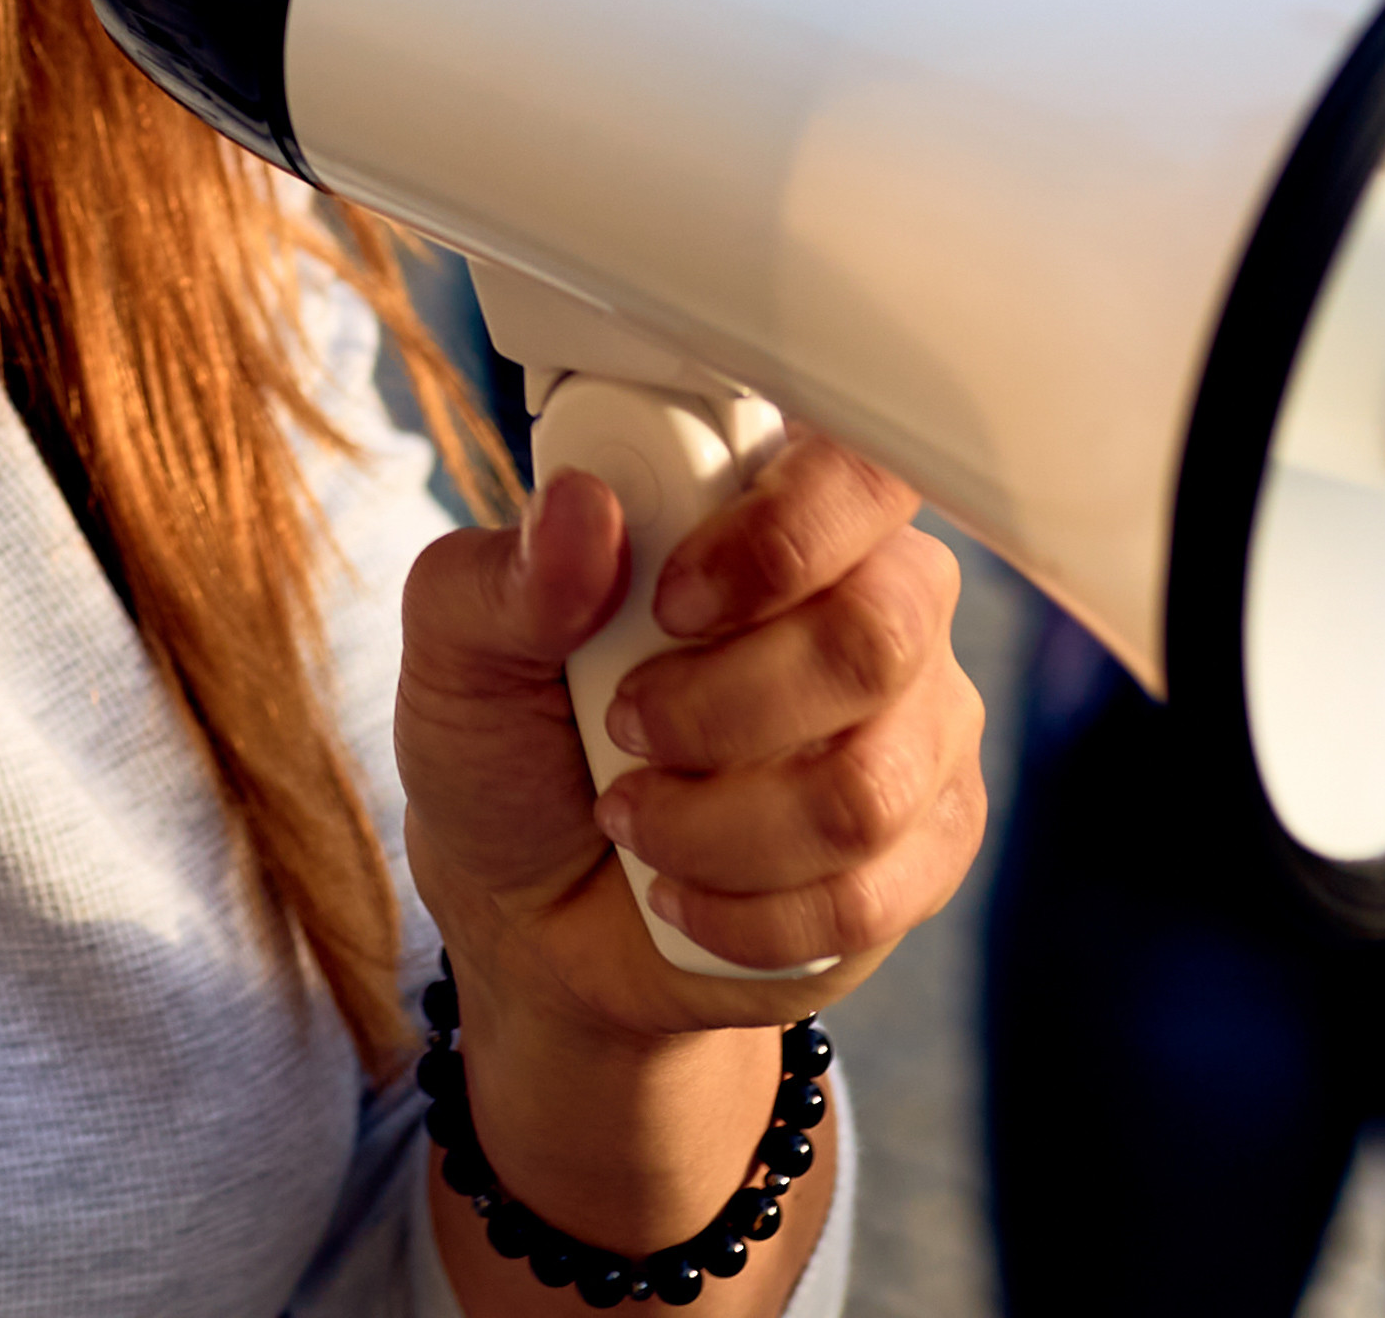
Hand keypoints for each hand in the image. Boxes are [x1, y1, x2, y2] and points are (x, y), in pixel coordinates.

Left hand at [396, 440, 975, 1217]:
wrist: (530, 912)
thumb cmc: (511, 744)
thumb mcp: (462, 648)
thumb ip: (512, 574)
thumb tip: (584, 509)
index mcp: (772, 510)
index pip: (862, 471)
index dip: (783, 537)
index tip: (669, 603)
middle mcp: (875, 604)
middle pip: (879, 638)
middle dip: (723, 709)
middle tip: (625, 725)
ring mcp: (916, 733)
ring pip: (865, 790)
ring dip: (712, 828)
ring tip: (633, 816)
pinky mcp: (921, 854)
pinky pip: (867, 900)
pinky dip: (741, 914)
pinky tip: (682, 891)